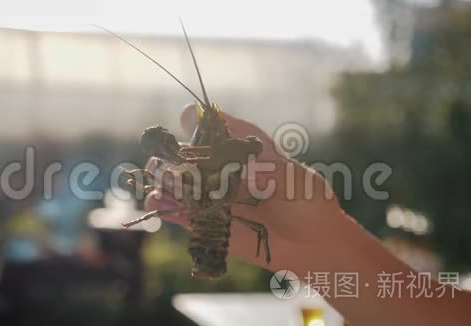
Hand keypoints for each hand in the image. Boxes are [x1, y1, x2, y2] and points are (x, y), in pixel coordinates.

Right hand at [144, 104, 342, 271]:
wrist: (314, 243)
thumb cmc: (309, 203)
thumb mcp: (296, 180)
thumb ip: (272, 171)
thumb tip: (247, 170)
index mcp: (244, 148)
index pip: (216, 127)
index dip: (199, 122)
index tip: (187, 118)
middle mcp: (224, 169)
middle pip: (190, 156)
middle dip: (172, 156)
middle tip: (165, 161)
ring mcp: (214, 196)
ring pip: (181, 185)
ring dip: (165, 183)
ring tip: (157, 185)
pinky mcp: (210, 223)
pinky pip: (184, 214)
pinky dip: (169, 209)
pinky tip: (160, 205)